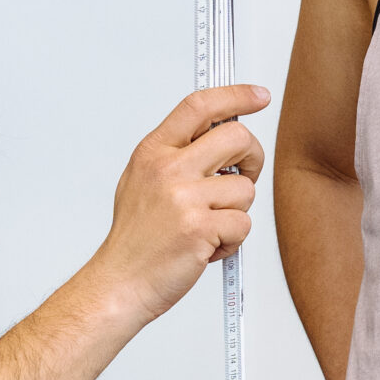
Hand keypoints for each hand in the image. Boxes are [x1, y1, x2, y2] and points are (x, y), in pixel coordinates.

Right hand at [94, 85, 268, 324]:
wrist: (120, 283)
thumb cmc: (136, 239)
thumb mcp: (142, 181)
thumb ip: (175, 155)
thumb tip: (217, 135)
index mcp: (153, 152)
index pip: (199, 106)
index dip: (236, 96)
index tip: (259, 96)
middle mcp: (168, 169)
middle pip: (236, 137)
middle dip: (253, 157)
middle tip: (244, 174)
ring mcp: (184, 198)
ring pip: (245, 188)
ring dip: (236, 212)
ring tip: (208, 228)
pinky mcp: (200, 228)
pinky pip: (242, 224)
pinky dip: (232, 241)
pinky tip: (207, 248)